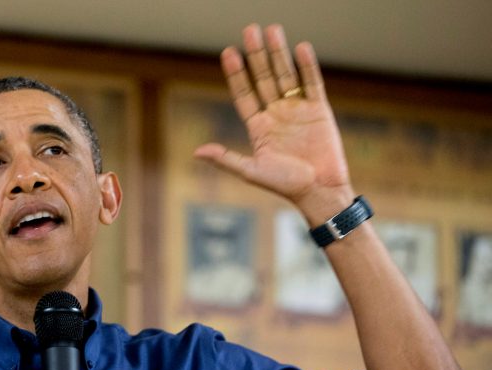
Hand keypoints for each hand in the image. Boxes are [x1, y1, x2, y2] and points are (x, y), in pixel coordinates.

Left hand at [194, 23, 353, 219]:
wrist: (319, 191)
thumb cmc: (285, 185)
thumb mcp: (251, 172)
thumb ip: (226, 159)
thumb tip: (197, 152)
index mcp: (259, 127)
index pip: (244, 94)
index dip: (237, 74)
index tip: (228, 52)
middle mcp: (276, 114)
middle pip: (264, 78)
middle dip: (257, 55)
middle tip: (250, 30)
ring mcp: (297, 110)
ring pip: (286, 75)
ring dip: (279, 53)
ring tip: (272, 30)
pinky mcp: (319, 110)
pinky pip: (312, 83)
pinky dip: (307, 67)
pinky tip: (300, 48)